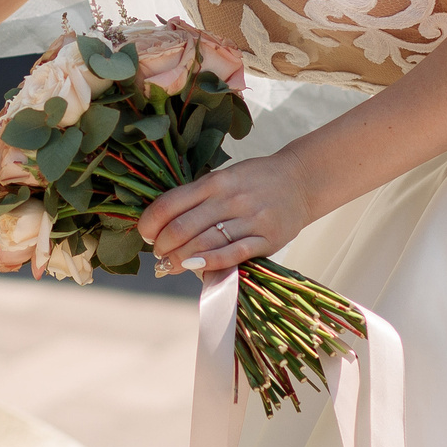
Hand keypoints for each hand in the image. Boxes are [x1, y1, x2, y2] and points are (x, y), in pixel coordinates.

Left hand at [138, 153, 317, 275]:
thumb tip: (162, 225)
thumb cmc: (255, 181)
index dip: (150, 223)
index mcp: (215, 181)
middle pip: (183, 227)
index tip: (145, 234)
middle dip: (163, 246)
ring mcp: (250, 219)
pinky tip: (195, 267)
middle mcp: (230, 198)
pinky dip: (210, 262)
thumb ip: (197, 198)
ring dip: (180, 259)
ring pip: (205, 243)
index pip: (170, 204)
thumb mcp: (223, 179)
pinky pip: (234, 254)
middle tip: (159, 254)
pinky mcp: (267, 238)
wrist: (301, 180)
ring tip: (171, 264)